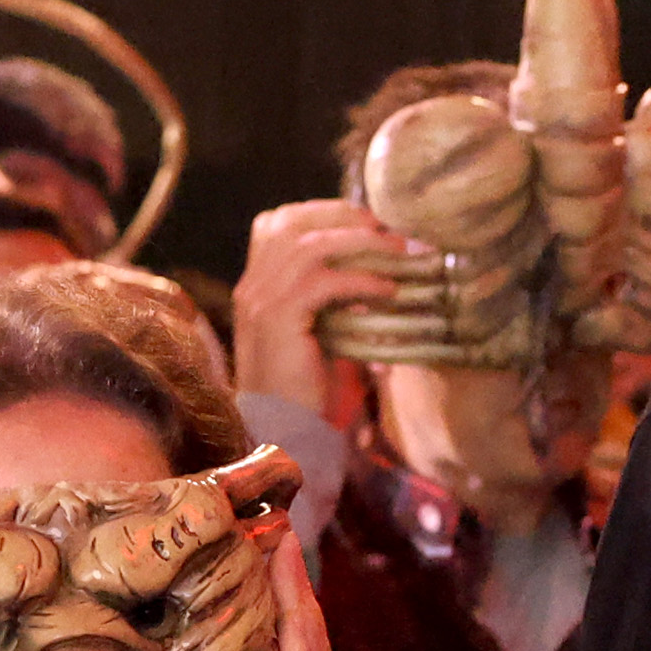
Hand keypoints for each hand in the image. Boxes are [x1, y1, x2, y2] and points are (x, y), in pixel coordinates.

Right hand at [233, 199, 412, 412]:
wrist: (281, 437)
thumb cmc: (304, 393)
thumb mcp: (315, 335)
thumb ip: (330, 302)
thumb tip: (378, 278)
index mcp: (254, 286)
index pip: (276, 223)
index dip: (322, 213)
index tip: (365, 223)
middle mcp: (251, 286)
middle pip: (292, 221)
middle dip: (344, 216)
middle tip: (388, 231)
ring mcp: (260, 301)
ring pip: (311, 244)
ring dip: (362, 243)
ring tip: (398, 254)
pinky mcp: (279, 320)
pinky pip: (324, 281)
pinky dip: (361, 280)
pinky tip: (387, 292)